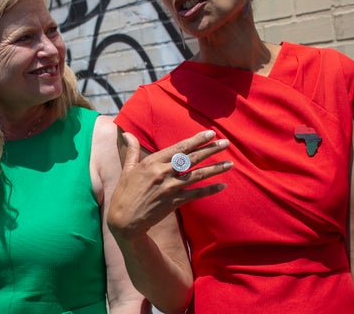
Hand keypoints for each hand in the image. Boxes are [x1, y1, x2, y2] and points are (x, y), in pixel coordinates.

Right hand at [108, 130, 231, 239]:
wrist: (124, 221)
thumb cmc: (124, 193)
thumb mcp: (127, 169)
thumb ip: (132, 150)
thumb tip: (127, 133)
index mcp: (152, 162)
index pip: (179, 147)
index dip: (196, 140)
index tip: (210, 133)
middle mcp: (162, 172)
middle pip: (192, 158)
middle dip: (210, 149)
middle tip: (226, 143)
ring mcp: (169, 188)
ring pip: (197, 175)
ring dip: (215, 169)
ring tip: (230, 164)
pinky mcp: (173, 202)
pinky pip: (196, 194)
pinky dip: (210, 190)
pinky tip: (222, 186)